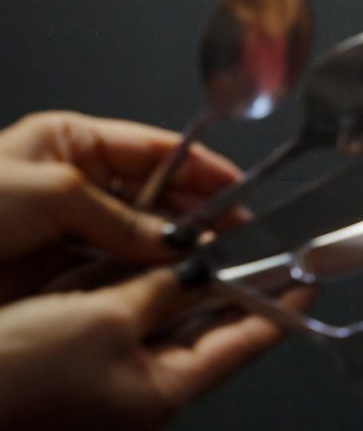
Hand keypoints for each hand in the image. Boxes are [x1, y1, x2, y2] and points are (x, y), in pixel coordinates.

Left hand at [0, 111, 240, 302]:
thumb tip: (176, 241)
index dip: (203, 170)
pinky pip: (113, 274)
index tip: (242, 188)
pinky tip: (170, 288)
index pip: (157, 151)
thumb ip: (121, 219)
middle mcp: (74, 184)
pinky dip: (142, 282)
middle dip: (196, 217)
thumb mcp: (52, 193)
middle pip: (155, 198)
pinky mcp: (55, 272)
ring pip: (138, 240)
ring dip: (171, 255)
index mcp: (71, 142)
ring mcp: (66, 230)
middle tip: (234, 237)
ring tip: (210, 265)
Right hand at [0, 266, 301, 430]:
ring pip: (169, 318)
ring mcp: (113, 378)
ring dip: (188, 278)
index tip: (311, 275)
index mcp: (165, 394)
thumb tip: (204, 268)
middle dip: (233, 283)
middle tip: (261, 239)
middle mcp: (146, 390)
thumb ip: (163, 290)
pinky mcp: (80, 358)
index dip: (280, 307)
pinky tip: (153, 251)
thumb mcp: (106, 318)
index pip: (244, 345)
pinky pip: (130, 316)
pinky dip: (145, 284)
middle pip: (210, 329)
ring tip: (217, 234)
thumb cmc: (22, 364)